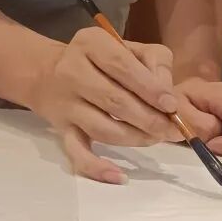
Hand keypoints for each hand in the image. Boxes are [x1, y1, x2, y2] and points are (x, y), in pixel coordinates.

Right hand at [27, 28, 179, 183]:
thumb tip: (168, 94)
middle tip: (173, 130)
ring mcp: (65, 104)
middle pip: (114, 100)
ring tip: (156, 139)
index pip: (122, 66)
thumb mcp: (126, 46)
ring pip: (103, 128)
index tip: (171, 105)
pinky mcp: (61, 130)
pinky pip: (76, 152)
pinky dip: (96, 168)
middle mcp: (72, 71)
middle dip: (149, 119)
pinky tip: (118, 176)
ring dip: (135, 138)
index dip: (149, 88)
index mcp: (92, 44)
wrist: (47, 73)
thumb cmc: (99, 59)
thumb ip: (154, 61)